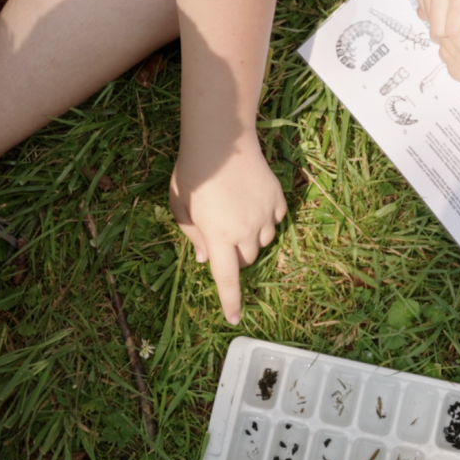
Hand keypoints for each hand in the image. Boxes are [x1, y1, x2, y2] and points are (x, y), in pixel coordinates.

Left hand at [169, 140, 287, 324]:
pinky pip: (275, 220)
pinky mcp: (277, 200)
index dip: (231, 301)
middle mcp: (245, 232)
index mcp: (219, 237)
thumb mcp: (181, 207)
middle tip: (222, 234)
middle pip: (247, 260)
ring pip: (263, 242)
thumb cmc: (192, 173)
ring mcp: (264, 216)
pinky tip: (251, 201)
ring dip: (251, 239)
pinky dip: (265, 219)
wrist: (221, 141)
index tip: (235, 318)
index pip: (226, 279)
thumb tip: (208, 259)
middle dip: (235, 255)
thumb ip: (193, 236)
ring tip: (237, 215)